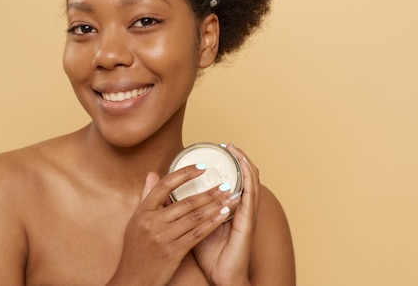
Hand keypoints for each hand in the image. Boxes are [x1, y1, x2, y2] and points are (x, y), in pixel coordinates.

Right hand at [107, 165, 237, 285]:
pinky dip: (213, 223)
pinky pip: (198, 234)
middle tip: (226, 184)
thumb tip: (152, 174)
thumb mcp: (136, 222)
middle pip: (186, 202)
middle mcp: (152, 222)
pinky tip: (225, 215)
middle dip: (209, 192)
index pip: (165, 185)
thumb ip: (146, 197)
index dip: (185, 173)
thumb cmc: (135, 251)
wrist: (132, 280)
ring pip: (195, 217)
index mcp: (143, 211)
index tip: (202, 167)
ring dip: (216, 206)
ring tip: (231, 197)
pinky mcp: (173, 252)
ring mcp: (163, 237)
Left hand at [193, 144, 259, 285]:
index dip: (229, 164)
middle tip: (228, 144)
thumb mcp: (193, 226)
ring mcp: (247, 213)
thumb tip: (166, 195)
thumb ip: (183, 210)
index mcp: (230, 208)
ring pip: (251, 181)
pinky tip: (244, 167)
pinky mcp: (249, 220)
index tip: (218, 150)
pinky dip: (249, 178)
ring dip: (244, 163)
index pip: (233, 180)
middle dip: (238, 158)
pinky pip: (251, 195)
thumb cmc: (209, 254)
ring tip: (235, 149)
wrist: (221, 276)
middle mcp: (241, 208)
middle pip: (244, 177)